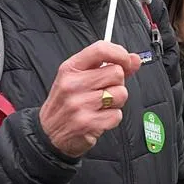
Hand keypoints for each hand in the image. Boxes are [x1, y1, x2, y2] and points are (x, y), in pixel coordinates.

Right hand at [39, 41, 140, 158]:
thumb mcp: (80, 78)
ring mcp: (80, 104)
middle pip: (116, 72)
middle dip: (117, 82)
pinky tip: (98, 118)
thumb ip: (108, 66)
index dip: (119, 53)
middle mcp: (73, 84)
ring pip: (120, 93)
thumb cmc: (66, 103)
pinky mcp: (88, 123)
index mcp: (70, 69)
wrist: (49, 133)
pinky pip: (117, 114)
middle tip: (104, 91)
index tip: (126, 61)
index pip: (100, 50)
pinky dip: (112, 118)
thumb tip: (134, 59)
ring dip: (116, 101)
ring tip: (100, 105)